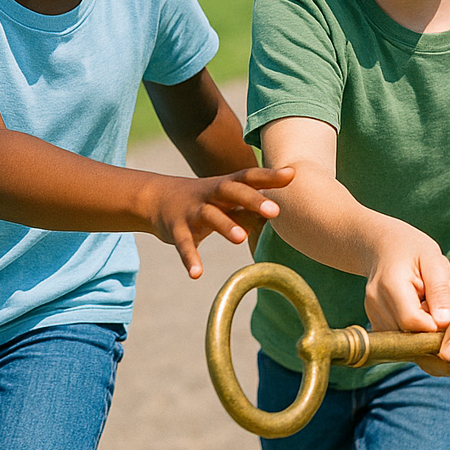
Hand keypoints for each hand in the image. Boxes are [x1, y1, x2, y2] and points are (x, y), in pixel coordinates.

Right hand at [148, 166, 292, 278]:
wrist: (157, 197)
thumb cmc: (205, 199)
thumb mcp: (227, 199)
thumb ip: (253, 204)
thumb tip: (286, 210)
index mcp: (227, 185)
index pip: (250, 177)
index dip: (270, 176)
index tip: (291, 175)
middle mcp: (211, 194)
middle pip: (232, 191)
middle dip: (253, 200)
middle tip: (275, 210)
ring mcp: (193, 210)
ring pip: (210, 216)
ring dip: (225, 226)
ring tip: (241, 238)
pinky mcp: (176, 229)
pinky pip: (184, 244)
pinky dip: (190, 259)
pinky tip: (197, 274)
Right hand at [363, 225, 449, 333]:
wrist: (385, 245)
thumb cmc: (414, 250)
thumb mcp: (434, 261)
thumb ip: (440, 290)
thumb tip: (444, 322)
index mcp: (391, 283)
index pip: (411, 320)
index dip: (433, 325)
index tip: (448, 317)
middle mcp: (375, 300)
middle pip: (404, 332)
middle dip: (426, 330)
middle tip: (441, 314)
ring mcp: (371, 311)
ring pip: (399, 337)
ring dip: (417, 331)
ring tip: (428, 309)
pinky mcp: (372, 318)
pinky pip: (394, 335)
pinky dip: (408, 331)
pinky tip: (418, 314)